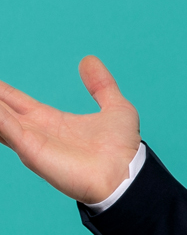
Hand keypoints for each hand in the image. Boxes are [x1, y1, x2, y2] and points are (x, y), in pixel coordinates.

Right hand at [0, 57, 140, 204]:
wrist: (126, 173)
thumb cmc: (122, 148)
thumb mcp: (114, 107)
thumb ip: (101, 84)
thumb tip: (88, 60)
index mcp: (51, 121)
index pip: (16, 102)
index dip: (1, 91)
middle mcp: (36, 132)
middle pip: (0, 110)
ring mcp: (32, 142)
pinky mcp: (32, 152)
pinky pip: (6, 130)